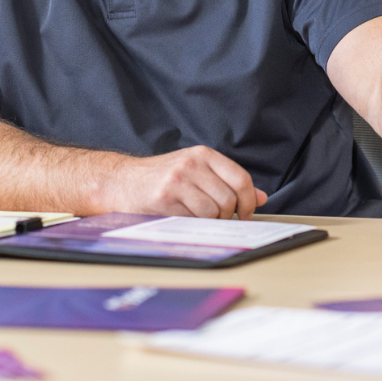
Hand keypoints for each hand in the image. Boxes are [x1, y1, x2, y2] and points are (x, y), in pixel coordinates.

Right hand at [93, 146, 266, 218]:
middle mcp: (191, 164)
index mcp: (203, 154)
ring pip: (212, 212)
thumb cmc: (161, 178)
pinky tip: (184, 219)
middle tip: (219, 219)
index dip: (249, 201)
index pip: (240, 179)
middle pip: (228, 199)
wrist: (120, 181)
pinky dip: (193, 225)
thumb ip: (227, 182)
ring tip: (199, 219)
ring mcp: (176, 181)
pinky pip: (192, 220)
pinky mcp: (163, 200)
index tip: (245, 214)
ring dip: (210, 222)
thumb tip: (261, 198)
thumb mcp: (196, 171)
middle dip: (228, 215)